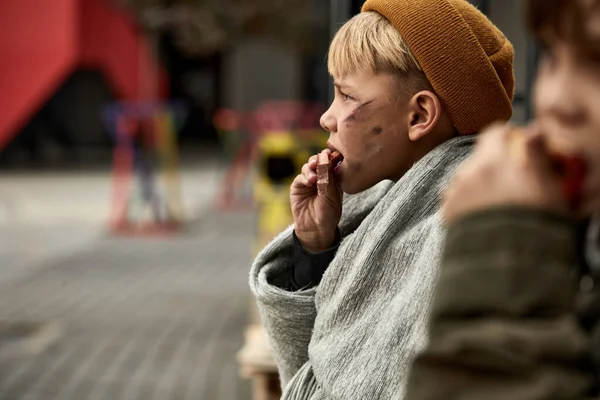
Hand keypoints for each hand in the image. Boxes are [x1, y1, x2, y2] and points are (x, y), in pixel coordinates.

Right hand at [291, 149, 342, 251]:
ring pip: (308, 166)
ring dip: (311, 168)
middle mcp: (321, 177)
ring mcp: (309, 181)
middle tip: (320, 160)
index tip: (331, 153)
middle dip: (319, 159)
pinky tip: (310, 182)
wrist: (315, 229)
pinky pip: (300, 177)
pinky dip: (304, 177)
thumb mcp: (332, 194)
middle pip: (318, 161)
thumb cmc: (328, 214)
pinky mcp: (298, 187)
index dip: (330, 156)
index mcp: (333, 178)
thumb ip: (328, 176)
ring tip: (315, 177)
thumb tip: (325, 156)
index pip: (331, 162)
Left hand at [443, 124, 567, 224]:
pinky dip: (467, 204)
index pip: (494, 133)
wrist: (507, 262)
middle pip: (478, 158)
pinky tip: (482, 218)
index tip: (514, 146)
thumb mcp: (549, 186)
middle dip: (492, 166)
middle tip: (510, 183)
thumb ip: (538, 155)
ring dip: (478, 185)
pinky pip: (456, 200)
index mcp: (496, 161)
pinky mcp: (447, 212)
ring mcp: (456, 192)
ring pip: (466, 179)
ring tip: (496, 205)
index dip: (505, 138)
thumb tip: (532, 133)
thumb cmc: (536, 225)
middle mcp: (470, 172)